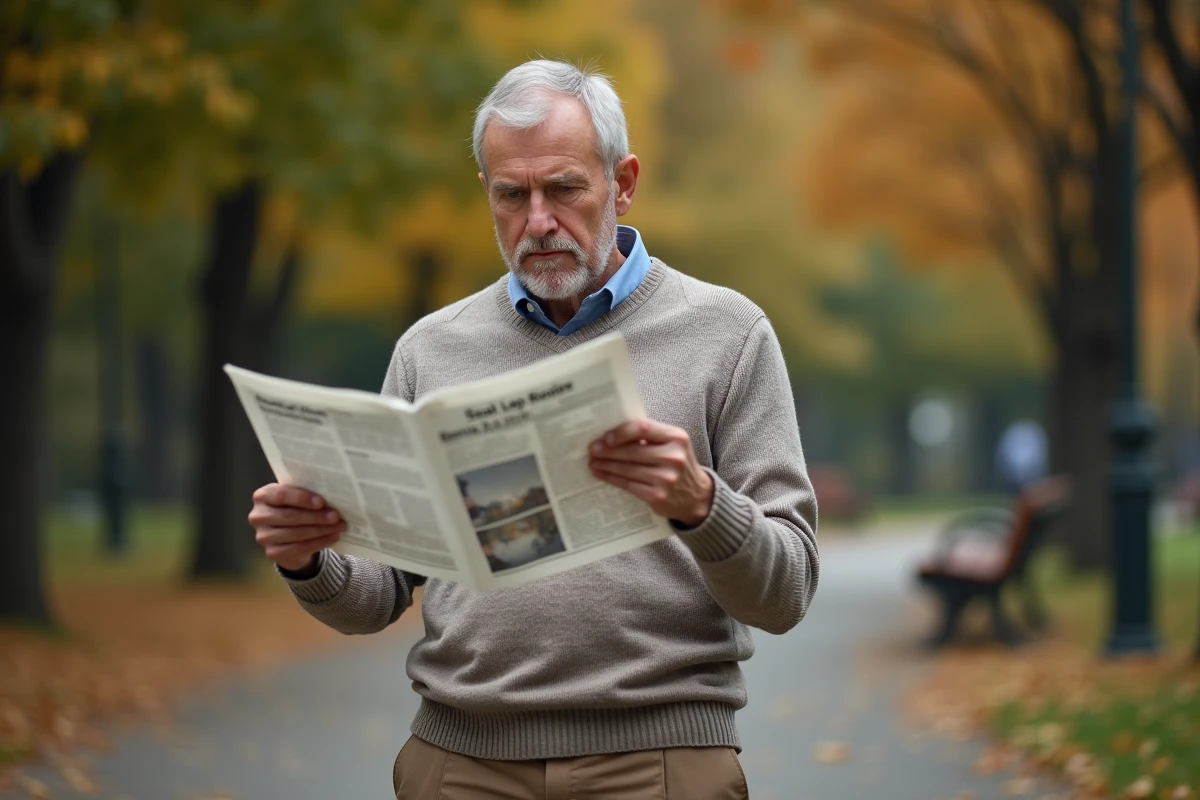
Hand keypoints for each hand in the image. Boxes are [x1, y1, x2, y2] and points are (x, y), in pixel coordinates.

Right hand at [248, 483, 344, 571]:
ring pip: (296, 533)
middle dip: (316, 516)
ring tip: (339, 526)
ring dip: (321, 530)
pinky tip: (333, 537)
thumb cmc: (295, 510)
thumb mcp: (296, 499)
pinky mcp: (272, 552)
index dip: (302, 498)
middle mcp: (258, 516)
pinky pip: (299, 548)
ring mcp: (263, 536)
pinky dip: (320, 542)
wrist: (287, 537)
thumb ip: (306, 496)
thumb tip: (333, 496)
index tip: (321, 502)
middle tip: (336, 516)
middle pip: (290, 516)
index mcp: (262, 496)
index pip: (281, 495)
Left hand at [588, 419, 713, 526]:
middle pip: (632, 450)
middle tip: (592, 449)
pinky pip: (628, 484)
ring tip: (593, 462)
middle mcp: (673, 457)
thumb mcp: (673, 445)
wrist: (696, 496)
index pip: (642, 428)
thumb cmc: (678, 465)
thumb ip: (650, 436)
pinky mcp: (657, 496)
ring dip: (606, 464)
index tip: (605, 437)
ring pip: (627, 468)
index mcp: (677, 437)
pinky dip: (612, 478)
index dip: (620, 432)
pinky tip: (602, 474)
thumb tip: (613, 434)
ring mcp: (666, 478)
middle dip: (608, 450)